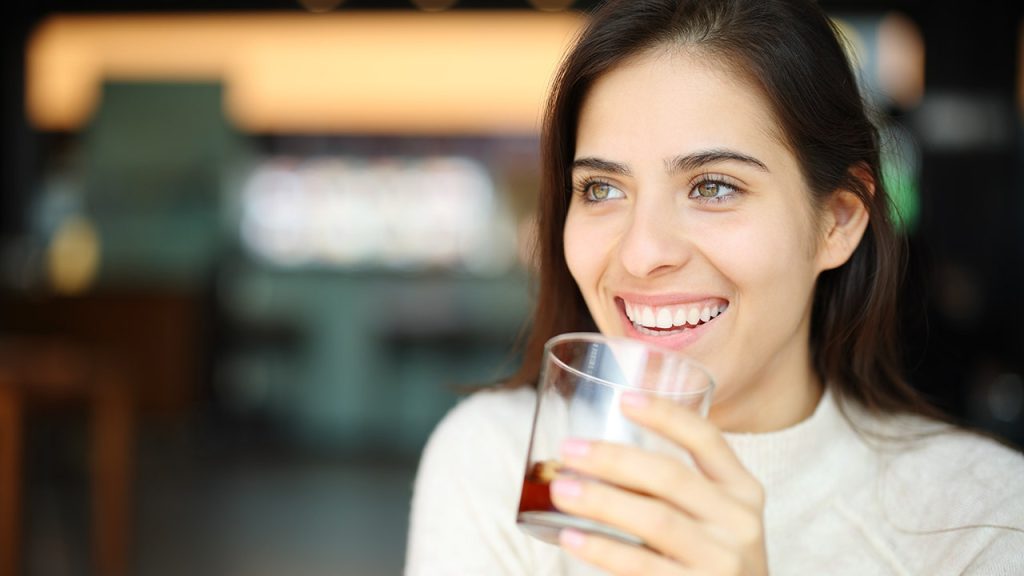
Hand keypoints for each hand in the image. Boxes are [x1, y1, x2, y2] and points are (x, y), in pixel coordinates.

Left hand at [549, 392, 768, 575]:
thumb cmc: (710, 558)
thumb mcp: (715, 517)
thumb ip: (676, 488)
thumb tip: (596, 452)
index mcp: (742, 491)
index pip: (706, 440)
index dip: (666, 415)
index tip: (624, 398)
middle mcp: (739, 522)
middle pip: (670, 476)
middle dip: (613, 459)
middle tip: (568, 450)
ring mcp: (722, 561)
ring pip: (654, 519)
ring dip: (601, 501)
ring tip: (559, 490)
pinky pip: (641, 565)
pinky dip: (602, 549)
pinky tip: (570, 537)